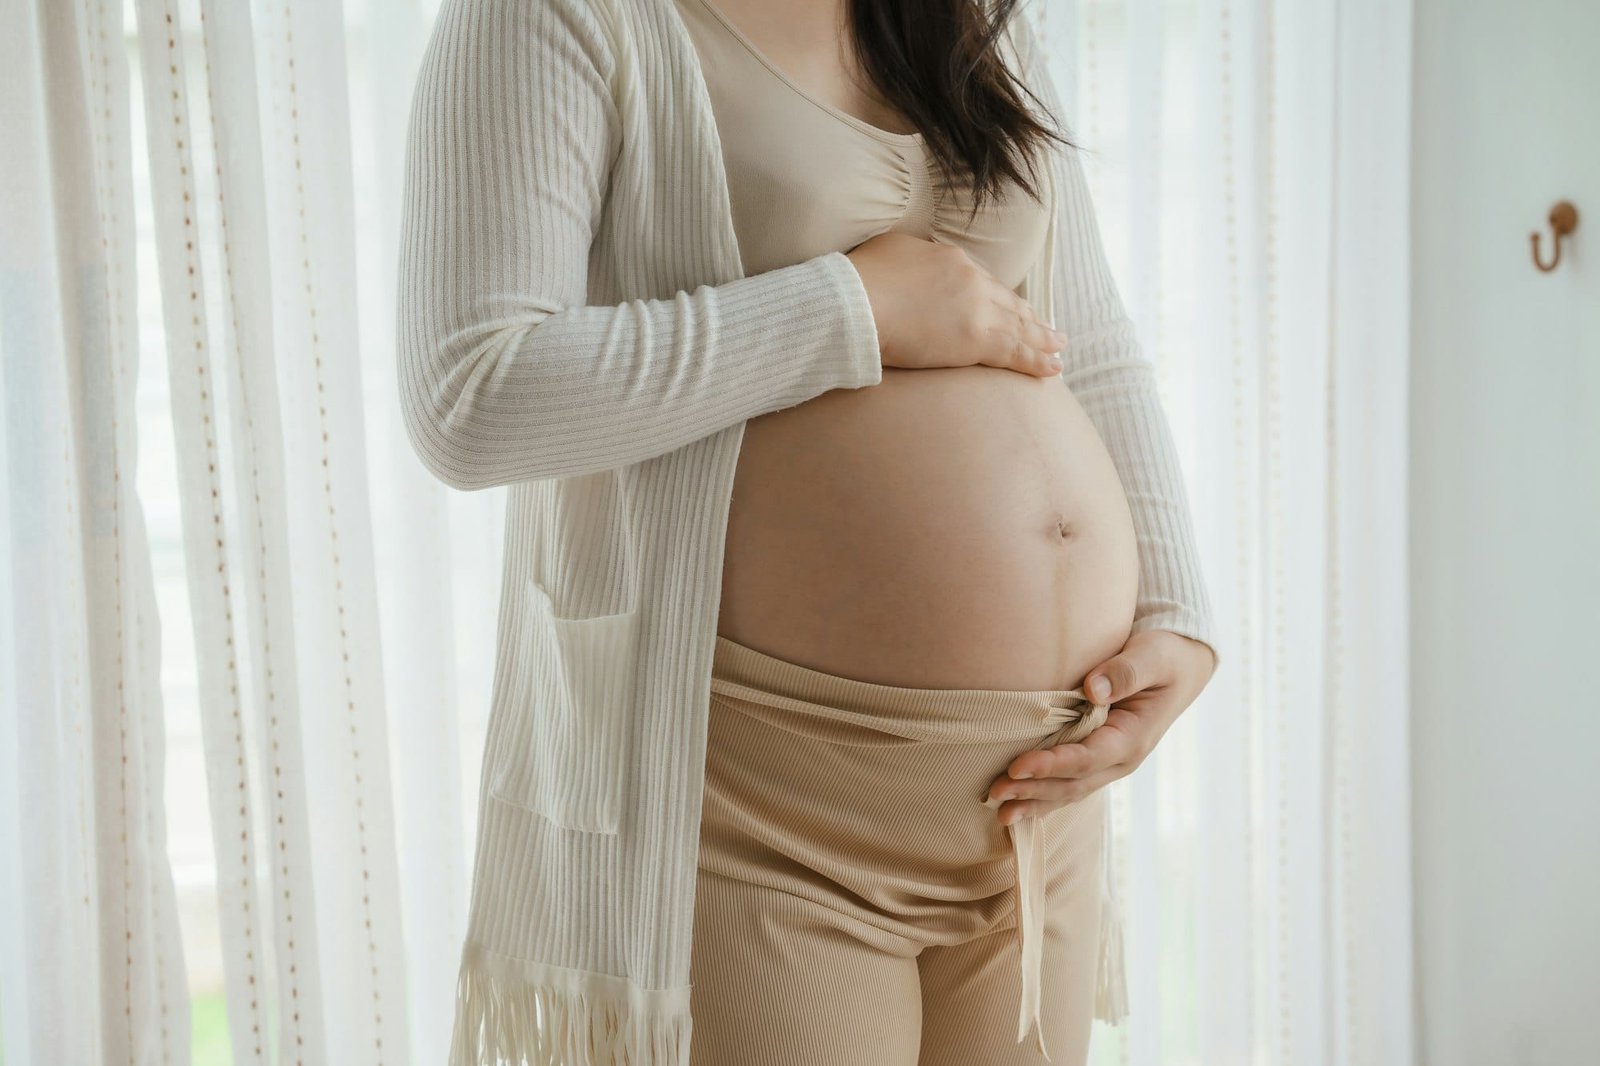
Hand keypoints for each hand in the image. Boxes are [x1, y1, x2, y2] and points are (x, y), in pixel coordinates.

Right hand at [844, 231, 1067, 377]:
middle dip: (1031, 317)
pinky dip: (1038, 361)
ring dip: (1043, 340)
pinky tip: (1053, 368)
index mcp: (952, 260)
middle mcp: (973, 281)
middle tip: (1049, 329)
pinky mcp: (976, 341)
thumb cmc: (861, 279)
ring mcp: (978, 310)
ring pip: (1020, 327)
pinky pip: (1017, 353)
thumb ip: (912, 260)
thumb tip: (913, 267)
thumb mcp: (891, 252)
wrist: (857, 302)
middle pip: (1009, 303)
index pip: (984, 282)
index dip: (1000, 298)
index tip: (1011, 308)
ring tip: (1059, 348)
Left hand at [983, 629, 1218, 826]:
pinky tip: (1017, 806)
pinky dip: (1042, 795)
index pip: (1087, 758)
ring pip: (1068, 791)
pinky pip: (1068, 783)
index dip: (1052, 765)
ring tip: (999, 813)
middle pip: (1073, 784)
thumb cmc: (1165, 657)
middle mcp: (1121, 759)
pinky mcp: (1097, 758)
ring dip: (1034, 802)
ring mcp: (1109, 763)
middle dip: (1033, 791)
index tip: (1017, 767)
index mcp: (1134, 738)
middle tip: (993, 794)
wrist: (1180, 667)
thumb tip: (1093, 689)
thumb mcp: (1154, 657)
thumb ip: (1126, 671)